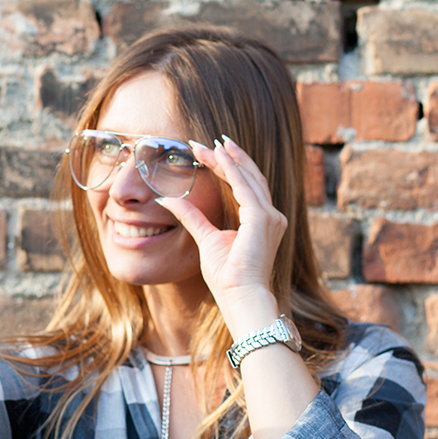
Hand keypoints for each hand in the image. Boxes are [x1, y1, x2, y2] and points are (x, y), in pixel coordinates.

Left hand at [155, 136, 286, 335]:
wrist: (240, 297)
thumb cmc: (227, 277)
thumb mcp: (205, 239)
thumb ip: (191, 217)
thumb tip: (168, 199)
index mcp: (260, 221)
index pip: (244, 185)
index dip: (227, 167)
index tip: (210, 151)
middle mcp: (270, 216)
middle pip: (248, 177)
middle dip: (229, 157)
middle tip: (209, 141)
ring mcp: (270, 217)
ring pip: (249, 177)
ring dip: (230, 159)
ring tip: (213, 143)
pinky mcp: (263, 219)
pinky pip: (246, 187)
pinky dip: (233, 169)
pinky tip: (219, 157)